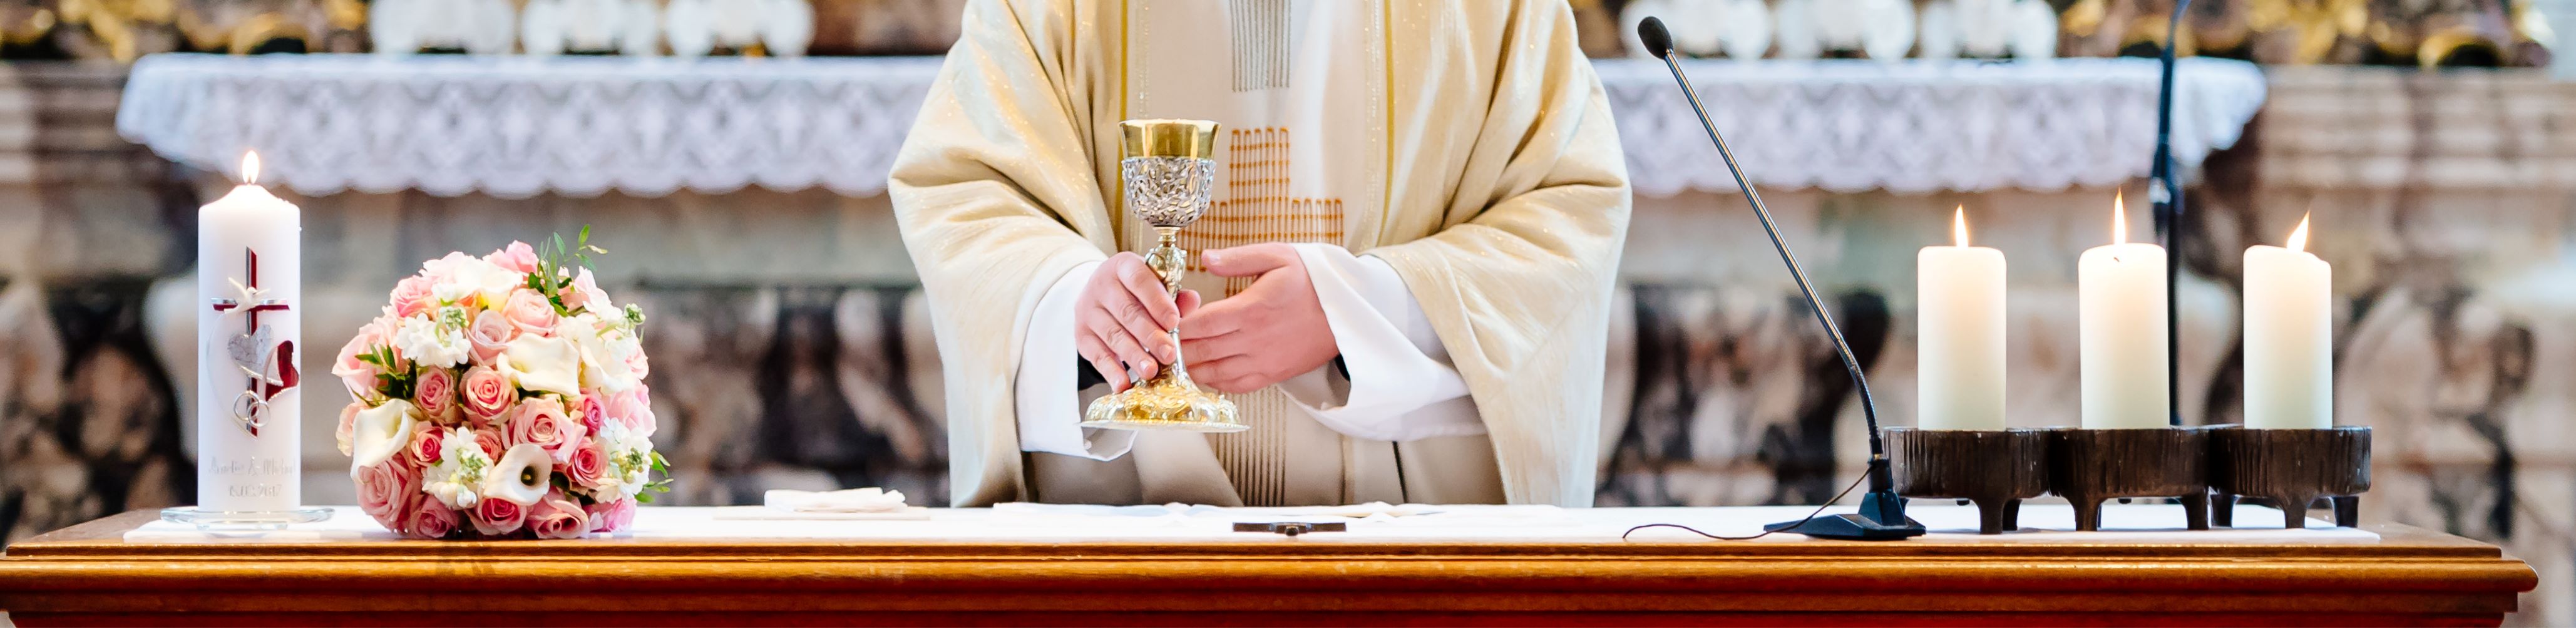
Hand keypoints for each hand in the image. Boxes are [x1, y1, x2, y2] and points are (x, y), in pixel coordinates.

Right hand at [1077, 252, 1201, 390]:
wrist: (1101, 298)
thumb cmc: (1137, 292)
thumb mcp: (1155, 286)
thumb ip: (1175, 294)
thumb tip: (1193, 301)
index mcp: (1123, 266)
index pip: (1139, 279)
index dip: (1157, 301)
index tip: (1173, 322)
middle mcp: (1101, 285)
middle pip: (1127, 312)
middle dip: (1150, 335)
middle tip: (1169, 354)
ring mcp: (1088, 311)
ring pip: (1113, 335)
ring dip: (1133, 355)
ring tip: (1151, 371)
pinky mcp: (1081, 335)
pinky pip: (1096, 355)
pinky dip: (1111, 371)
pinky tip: (1123, 384)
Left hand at [1179, 244, 1337, 393]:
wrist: (1347, 313)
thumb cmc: (1311, 281)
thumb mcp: (1277, 256)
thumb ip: (1237, 259)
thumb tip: (1204, 259)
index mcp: (1252, 309)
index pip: (1201, 324)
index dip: (1176, 324)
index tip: (1165, 318)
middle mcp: (1254, 340)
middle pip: (1200, 351)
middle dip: (1176, 347)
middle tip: (1161, 340)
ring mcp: (1263, 362)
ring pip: (1212, 373)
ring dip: (1190, 366)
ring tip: (1175, 355)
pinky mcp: (1271, 375)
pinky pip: (1233, 385)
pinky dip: (1213, 380)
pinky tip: (1203, 368)